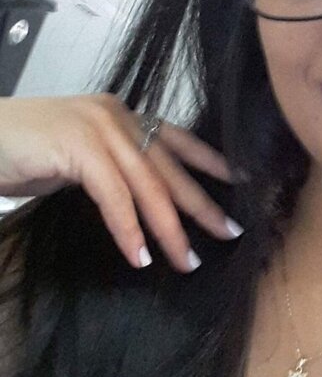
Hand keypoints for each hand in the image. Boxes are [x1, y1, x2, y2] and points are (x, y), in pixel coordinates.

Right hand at [0, 93, 244, 273]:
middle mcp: (117, 116)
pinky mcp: (77, 147)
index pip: (178, 138)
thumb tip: (149, 199)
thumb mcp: (80, 156)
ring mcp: (98, 128)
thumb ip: (114, 168)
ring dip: (169, 228)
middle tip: (230, 232)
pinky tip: (139, 255)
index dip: (212, 160)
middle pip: (169, 167)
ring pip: (147, 185)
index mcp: (121, 116)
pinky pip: (113, 195)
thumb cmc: (23, 151)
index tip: (243, 180)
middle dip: (201, 204)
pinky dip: (128, 228)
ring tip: (186, 261)